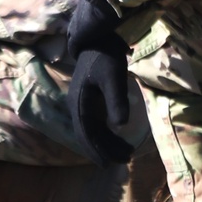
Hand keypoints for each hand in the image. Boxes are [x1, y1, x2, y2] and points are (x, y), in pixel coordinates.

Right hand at [66, 0, 134, 167]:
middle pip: (88, 135)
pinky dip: (106, 132)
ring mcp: (82, 101)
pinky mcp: (88, 97)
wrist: (97, 37)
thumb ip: (117, 101)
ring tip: (125, 153)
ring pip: (92, 129)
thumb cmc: (105, 55)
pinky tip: (118, 136)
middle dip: (104, 150)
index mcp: (79, 102)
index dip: (97, 151)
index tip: (109, 165)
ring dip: (106, 142)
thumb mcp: (113, 77)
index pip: (86, 134)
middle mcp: (76, 105)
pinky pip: (95, 120)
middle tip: (123, 162)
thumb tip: (120, 126)